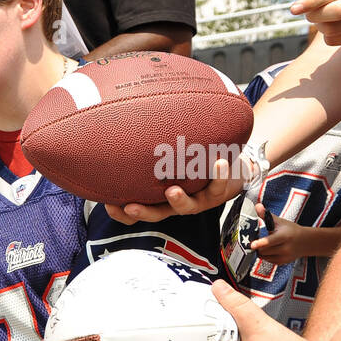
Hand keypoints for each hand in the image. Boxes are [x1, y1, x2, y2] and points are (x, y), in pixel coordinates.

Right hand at [105, 151, 252, 224]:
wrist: (231, 166)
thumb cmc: (192, 159)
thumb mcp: (168, 156)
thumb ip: (149, 151)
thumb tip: (120, 126)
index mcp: (159, 197)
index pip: (135, 211)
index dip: (120, 213)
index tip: (108, 205)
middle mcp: (175, 202)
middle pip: (156, 213)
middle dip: (142, 212)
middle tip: (130, 207)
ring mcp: (197, 199)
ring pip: (186, 206)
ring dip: (179, 200)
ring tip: (172, 191)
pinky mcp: (218, 192)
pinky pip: (218, 187)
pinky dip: (219, 175)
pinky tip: (219, 162)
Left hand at [249, 204, 304, 264]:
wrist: (306, 242)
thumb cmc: (291, 230)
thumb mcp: (280, 221)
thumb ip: (266, 215)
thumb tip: (257, 206)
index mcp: (284, 236)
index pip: (271, 240)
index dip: (261, 242)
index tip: (253, 245)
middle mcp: (285, 248)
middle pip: (263, 250)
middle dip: (258, 245)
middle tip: (259, 240)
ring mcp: (284, 256)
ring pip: (263, 256)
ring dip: (261, 251)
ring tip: (267, 244)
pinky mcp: (282, 262)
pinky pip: (267, 260)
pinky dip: (266, 255)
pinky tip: (272, 249)